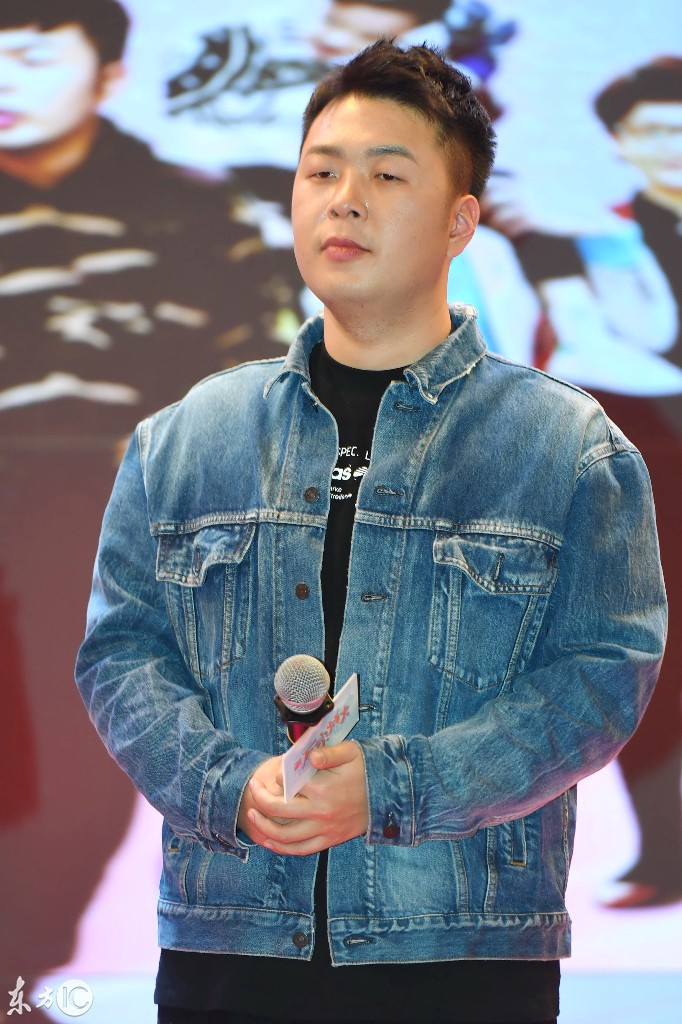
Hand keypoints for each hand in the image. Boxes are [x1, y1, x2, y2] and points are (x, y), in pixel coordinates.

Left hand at [244, 741, 367, 855]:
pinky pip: (300, 850)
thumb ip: (328, 752)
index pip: (287, 782)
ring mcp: (324, 829)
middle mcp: (320, 812)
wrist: (388, 797)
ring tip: (252, 815)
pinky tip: (269, 840)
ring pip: (284, 835)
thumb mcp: (351, 752)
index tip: (276, 771)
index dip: (277, 775)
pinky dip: (281, 848)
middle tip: (253, 788)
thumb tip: (308, 755)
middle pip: (278, 810)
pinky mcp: (329, 840)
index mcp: (323, 788)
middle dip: (259, 798)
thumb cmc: (367, 770)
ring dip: (263, 825)